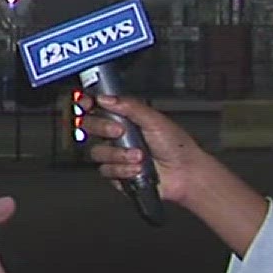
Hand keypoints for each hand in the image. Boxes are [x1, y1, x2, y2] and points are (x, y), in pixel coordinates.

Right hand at [79, 94, 214, 206]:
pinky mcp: (116, 174)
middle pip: (89, 127)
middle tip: (119, 131)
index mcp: (125, 117)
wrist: (184, 174)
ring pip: (97, 151)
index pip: (97, 107)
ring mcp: (115, 155)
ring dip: (118, 154)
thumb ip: (130, 106)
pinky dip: (123, 170)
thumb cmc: (176, 146)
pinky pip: (106, 171)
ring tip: (139, 156)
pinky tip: (137, 169)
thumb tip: (106, 97)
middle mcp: (116, 135)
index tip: (88, 104)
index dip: (87, 104)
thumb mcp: (154, 120)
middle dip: (102, 128)